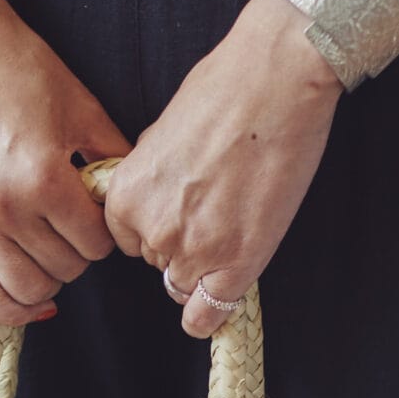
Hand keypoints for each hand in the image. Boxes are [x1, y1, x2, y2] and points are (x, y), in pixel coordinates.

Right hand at [0, 0, 130, 324]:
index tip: (100, 213)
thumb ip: (111, 155)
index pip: (96, 242)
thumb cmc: (15, 65)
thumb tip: (133, 194)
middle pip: (65, 268)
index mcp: (44, 178)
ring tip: (53, 253)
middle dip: (80, 252)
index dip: (107, 232)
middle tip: (77, 226)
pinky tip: (28, 300)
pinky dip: (8, 305)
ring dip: (49, 279)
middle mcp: (6, 208)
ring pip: (25, 289)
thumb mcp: (79, 105)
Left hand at [102, 0, 342, 337]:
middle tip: (218, 209)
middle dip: (183, 243)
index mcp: (125, 198)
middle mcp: (152, 230)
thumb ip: (150, 180)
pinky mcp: (236, 264)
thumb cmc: (222, 91)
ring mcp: (194, 251)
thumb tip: (155, 199)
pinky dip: (212, 313)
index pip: (128, 241)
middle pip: (158, 262)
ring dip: (204, 268)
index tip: (182, 213)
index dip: (156, 228)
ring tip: (235, 226)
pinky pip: (208, 316)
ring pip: (184, 286)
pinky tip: (222, 295)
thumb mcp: (160, 136)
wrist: (273, 81)